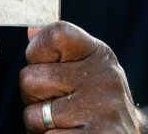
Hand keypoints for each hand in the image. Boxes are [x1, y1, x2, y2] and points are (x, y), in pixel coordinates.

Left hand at [20, 21, 140, 133]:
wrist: (121, 133)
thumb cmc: (92, 95)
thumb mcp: (84, 64)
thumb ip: (57, 47)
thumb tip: (32, 28)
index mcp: (98, 53)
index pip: (54, 34)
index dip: (37, 51)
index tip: (47, 64)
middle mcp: (103, 78)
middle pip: (29, 78)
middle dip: (33, 94)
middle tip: (56, 100)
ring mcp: (101, 110)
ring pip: (32, 114)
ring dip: (39, 120)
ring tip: (63, 118)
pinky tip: (69, 133)